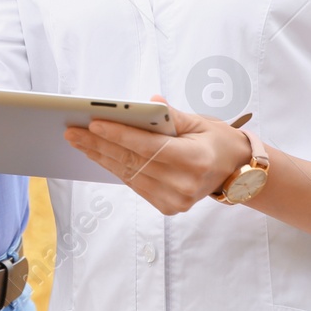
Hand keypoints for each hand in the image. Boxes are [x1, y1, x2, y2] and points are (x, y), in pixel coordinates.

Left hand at [65, 95, 252, 215]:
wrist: (237, 172)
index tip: (93, 122)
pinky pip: (134, 185)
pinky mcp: (168, 206)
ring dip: (101, 157)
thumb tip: (148, 103)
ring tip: (79, 141)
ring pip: (129, 175)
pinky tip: (99, 154)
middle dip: (99, 144)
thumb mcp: (200, 122)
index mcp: (195, 160)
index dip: (118, 134)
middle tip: (73, 131)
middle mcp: (184, 184)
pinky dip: (115, 168)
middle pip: (132, 161)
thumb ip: (171, 115)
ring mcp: (175, 200)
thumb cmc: (218, 141)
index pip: (147, 146)